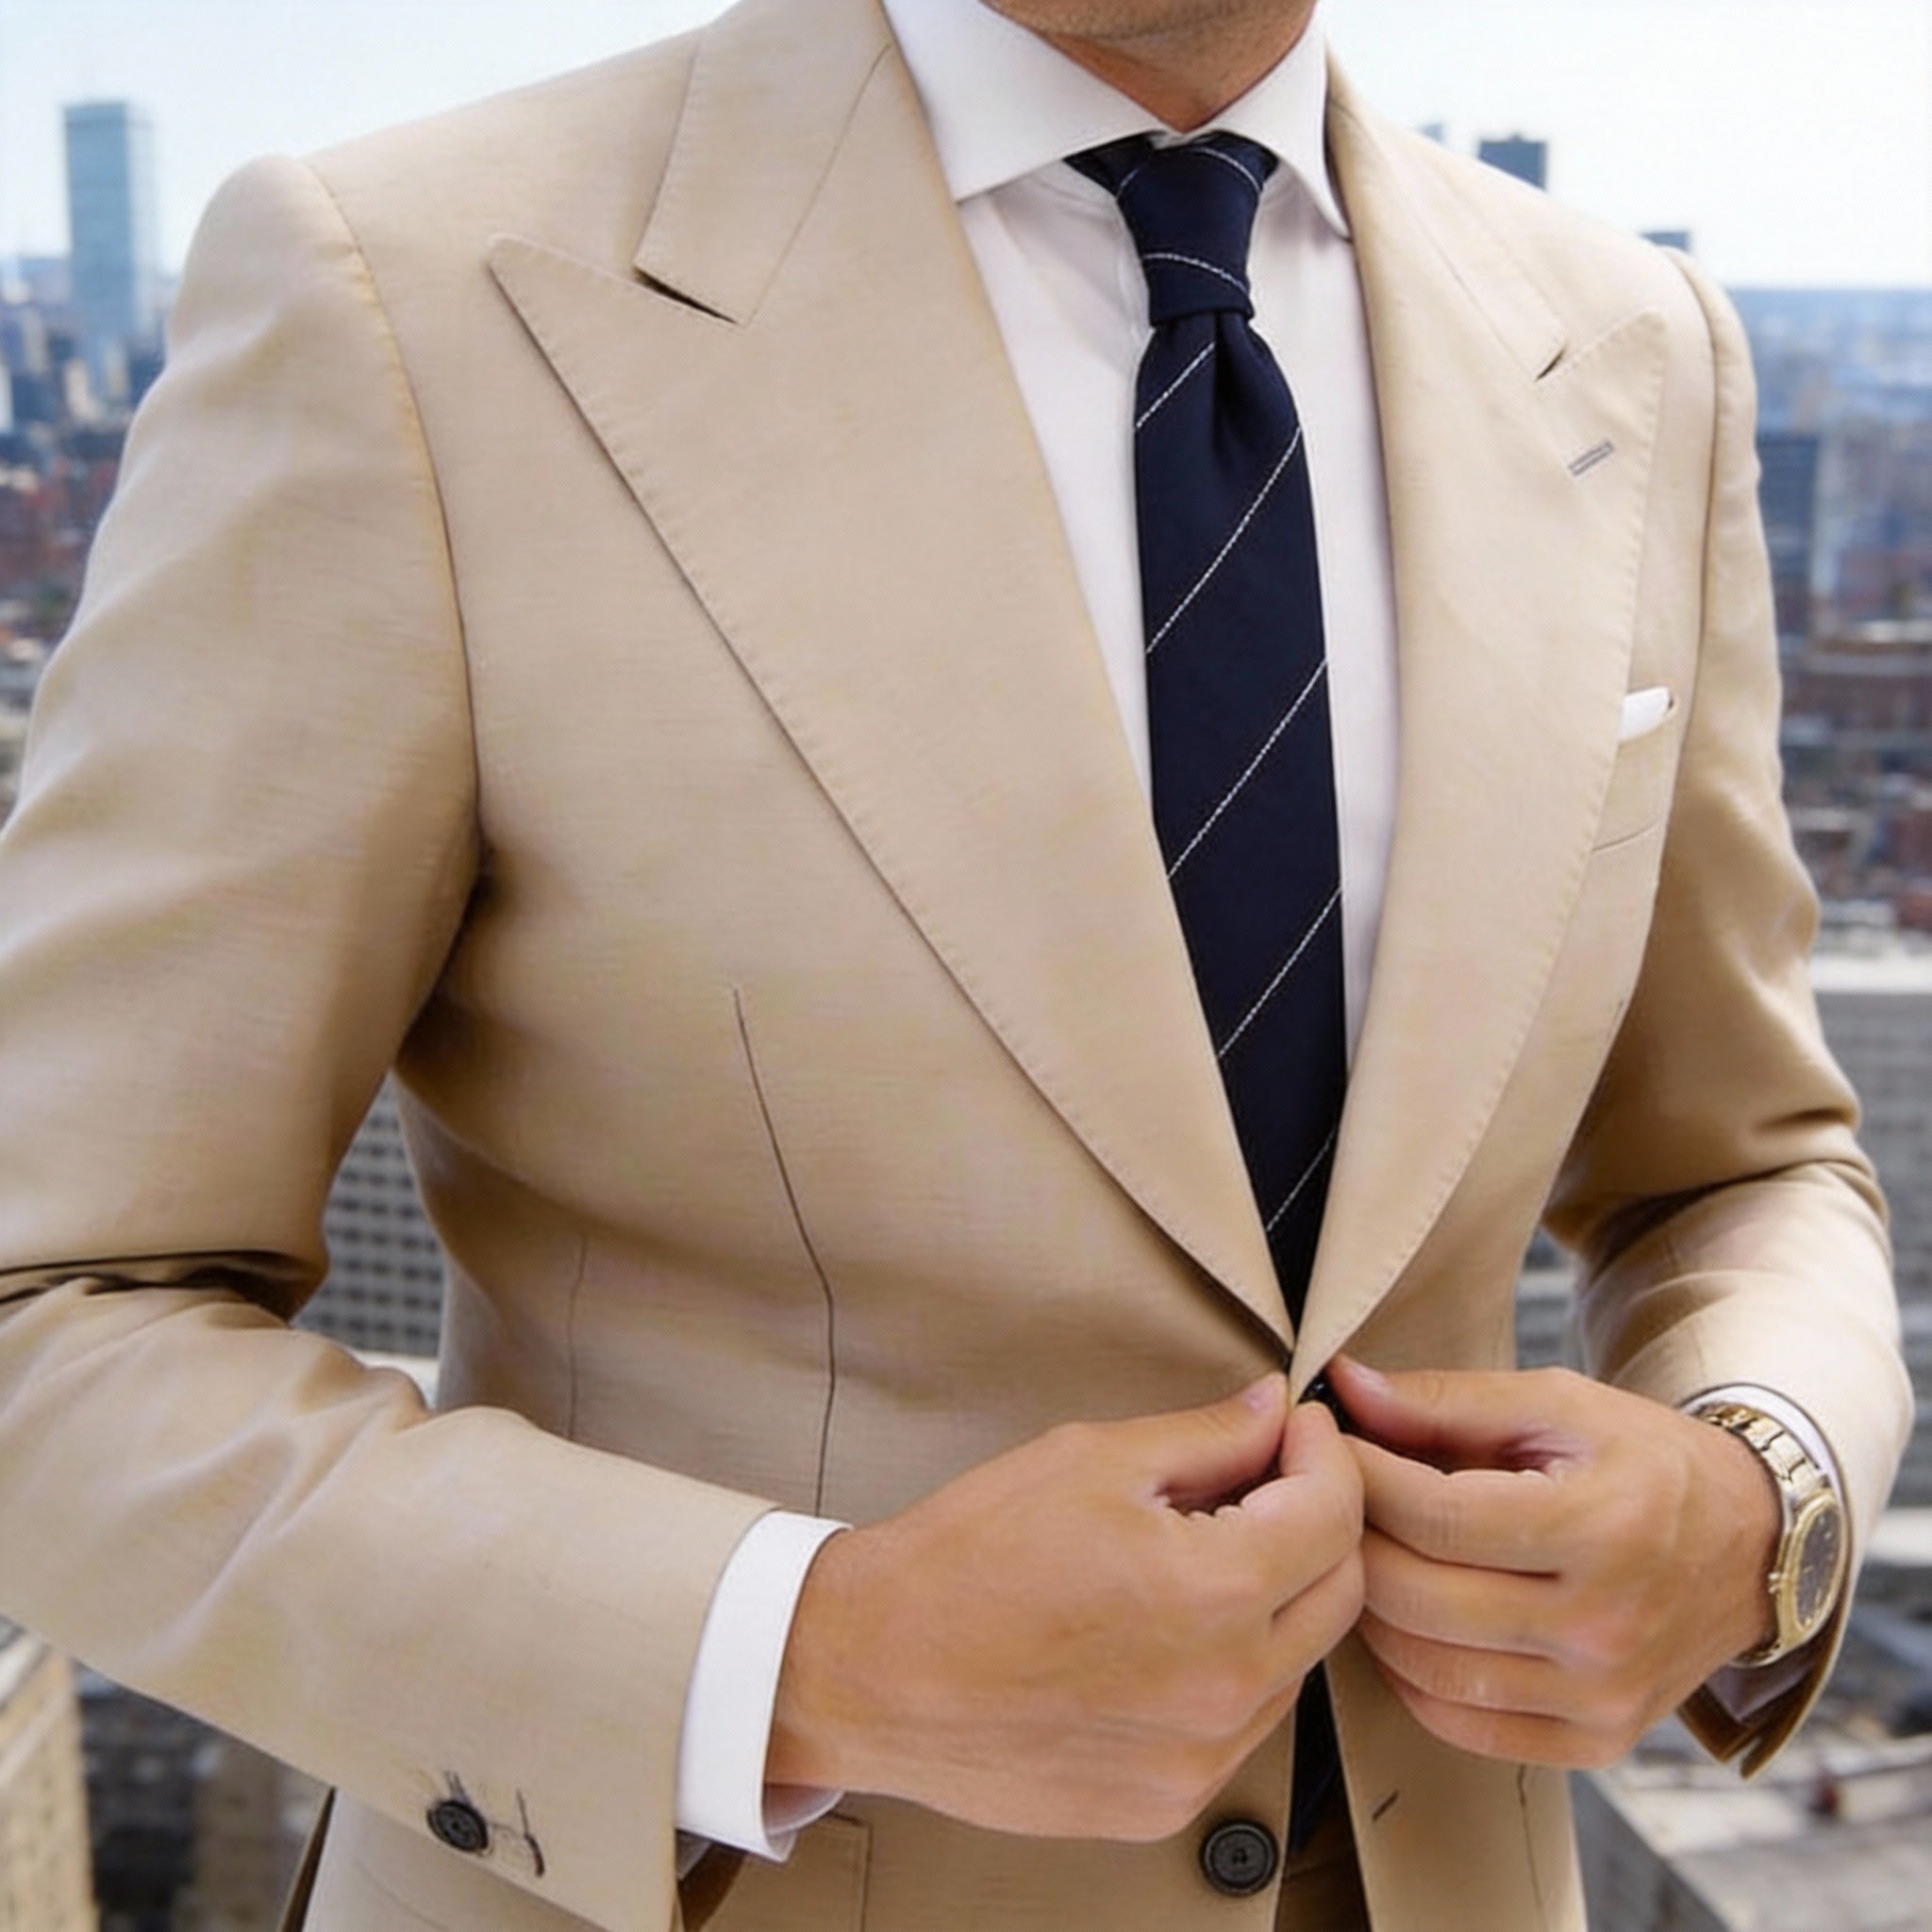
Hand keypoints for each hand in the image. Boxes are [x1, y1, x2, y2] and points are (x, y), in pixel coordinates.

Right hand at [766, 1376, 1363, 1841]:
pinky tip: (1168, 1627)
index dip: (1324, 1451)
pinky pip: (1243, 1724)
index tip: (1297, 1426)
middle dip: (1320, 1520)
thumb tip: (1269, 1409)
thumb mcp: (1089, 1461)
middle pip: (1340, 1592)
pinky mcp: (1168, 1802)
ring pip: (1296, 1662)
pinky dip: (1233, 1666)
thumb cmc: (966, 1559)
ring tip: (1203, 1551)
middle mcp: (1225, 1689)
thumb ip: (1204, 1437)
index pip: (1334, 1513)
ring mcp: (1200, 1759)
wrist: (873, 1671)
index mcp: (1213, 1592)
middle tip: (1266, 1476)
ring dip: (1278, 1597)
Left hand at [1327, 1356, 1779, 1770]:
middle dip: (1353, 1540)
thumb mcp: (1560, 1403)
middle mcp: (1604, 1627)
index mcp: (1602, 1529)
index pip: (1435, 1518)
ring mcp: (1601, 1697)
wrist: (1755, 1547)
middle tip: (1336, 1500)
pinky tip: (1406, 1621)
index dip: (1362, 1478)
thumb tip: (1345, 1385)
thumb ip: (1446, 1399)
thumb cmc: (1648, 1462)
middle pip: (1416, 1598)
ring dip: (1370, 1608)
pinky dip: (1410, 1674)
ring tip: (1367, 1553)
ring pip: (1424, 1666)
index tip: (1333, 1444)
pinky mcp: (1597, 1741)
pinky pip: (1459, 1723)